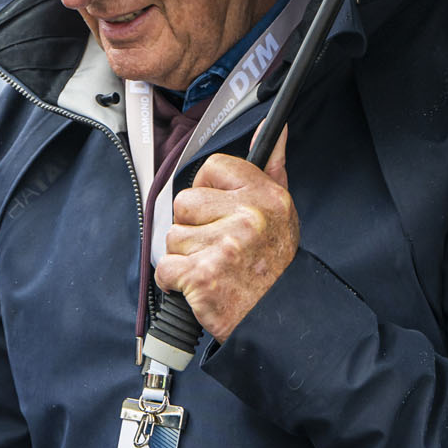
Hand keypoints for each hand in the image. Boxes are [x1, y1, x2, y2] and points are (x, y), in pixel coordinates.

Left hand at [151, 130, 297, 343]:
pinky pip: (165, 268)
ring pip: (172, 237)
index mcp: (264, 197)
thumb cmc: (274, 266)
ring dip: (185, 257)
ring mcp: (223, 246)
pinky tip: (199, 285)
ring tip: (213, 268)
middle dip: (192, 228)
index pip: (212, 167)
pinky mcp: (203, 275)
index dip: (207, 191)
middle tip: (217, 247)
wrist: (279, 319)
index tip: (217, 211)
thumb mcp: (283, 212)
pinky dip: (174, 282)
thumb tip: (275, 129)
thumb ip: (273, 169)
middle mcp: (246, 217)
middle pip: (184, 203)